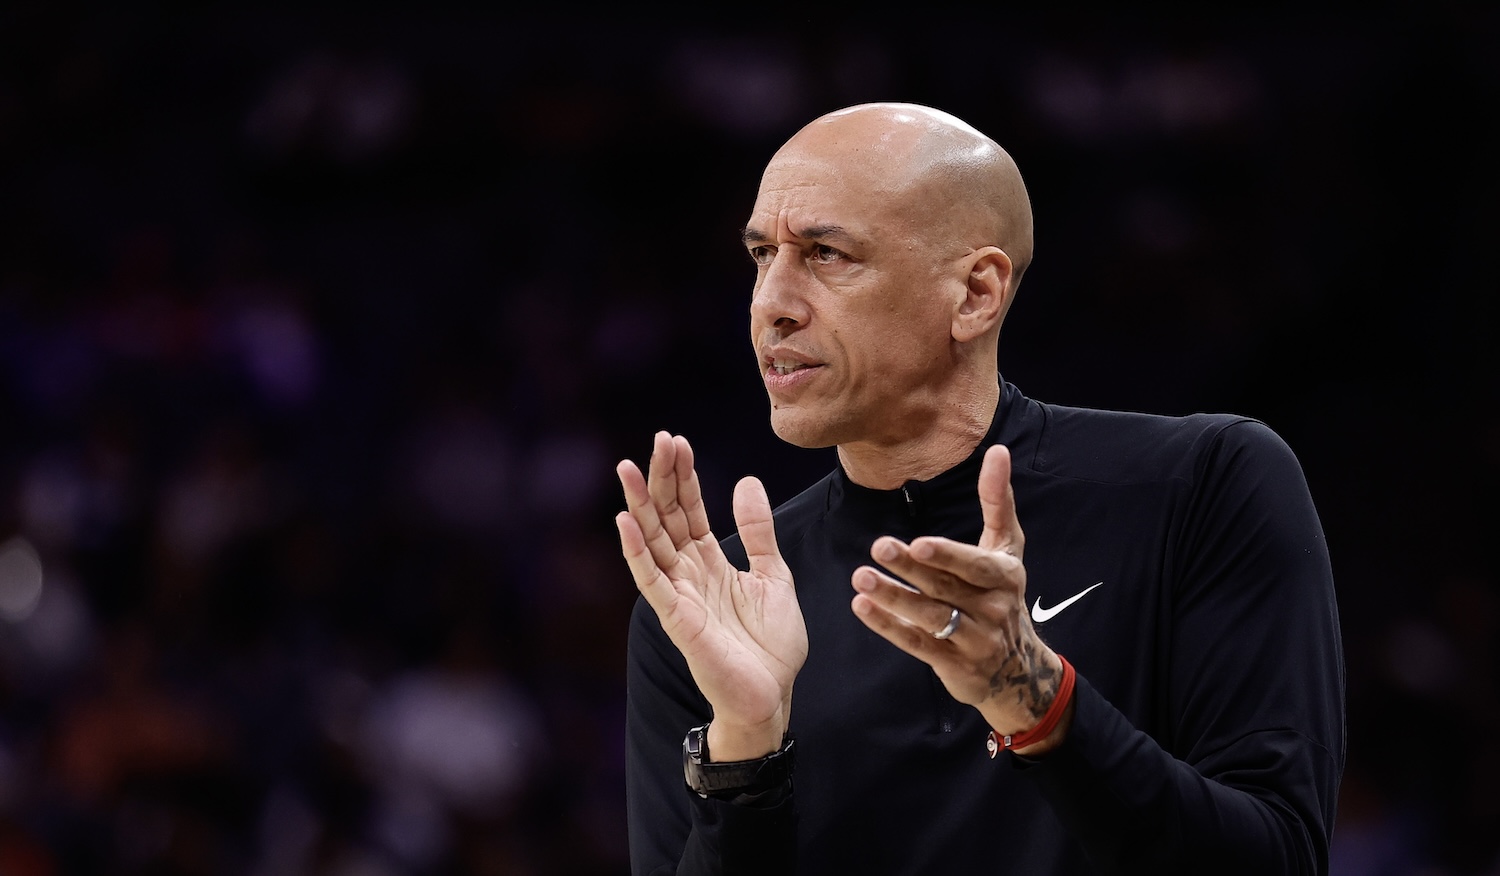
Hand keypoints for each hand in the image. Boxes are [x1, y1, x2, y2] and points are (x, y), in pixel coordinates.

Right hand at [616, 431, 807, 759]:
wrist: (774, 694)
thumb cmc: (772, 644)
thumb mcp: (773, 574)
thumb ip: (758, 531)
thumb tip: (746, 480)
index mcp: (710, 561)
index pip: (690, 509)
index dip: (683, 476)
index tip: (677, 441)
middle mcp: (688, 573)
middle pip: (667, 517)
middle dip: (662, 478)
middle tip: (658, 439)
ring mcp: (679, 595)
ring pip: (653, 541)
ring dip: (640, 505)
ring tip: (629, 467)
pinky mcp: (676, 619)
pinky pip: (651, 580)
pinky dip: (636, 551)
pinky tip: (625, 522)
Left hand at [850, 444, 1070, 752]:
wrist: (1017, 668)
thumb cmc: (1002, 593)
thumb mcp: (1007, 549)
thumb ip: (998, 501)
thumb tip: (998, 450)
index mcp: (1005, 576)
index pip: (976, 565)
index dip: (948, 555)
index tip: (919, 543)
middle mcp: (993, 609)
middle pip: (946, 587)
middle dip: (910, 569)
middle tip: (878, 546)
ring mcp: (973, 640)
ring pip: (930, 617)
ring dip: (894, 597)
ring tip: (860, 578)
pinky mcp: (952, 664)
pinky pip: (918, 644)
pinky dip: (889, 627)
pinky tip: (862, 607)